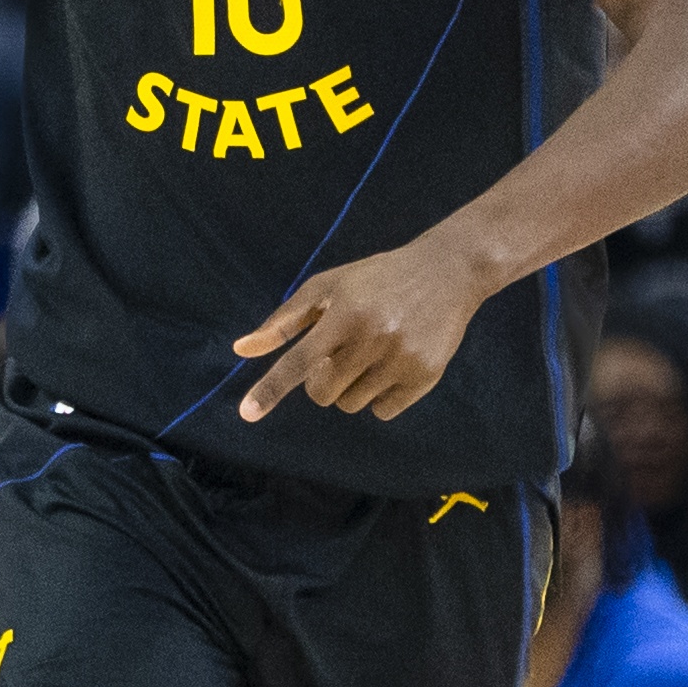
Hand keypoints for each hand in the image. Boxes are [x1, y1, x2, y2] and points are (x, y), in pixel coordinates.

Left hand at [231, 237, 486, 421]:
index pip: (299, 360)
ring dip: (349, 388)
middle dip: (320, 381)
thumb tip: (241, 349)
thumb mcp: (328, 286)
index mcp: (345, 313)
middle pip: (322, 393)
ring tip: (368, 354)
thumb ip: (284, 320)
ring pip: (351, 405)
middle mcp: (373, 338)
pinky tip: (390, 365)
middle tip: (337, 356)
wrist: (446, 272)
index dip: (270, 388)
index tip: (247, 413)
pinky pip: (383, 412)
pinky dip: (379, 397)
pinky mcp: (426, 376)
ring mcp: (402, 360)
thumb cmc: (376, 279)